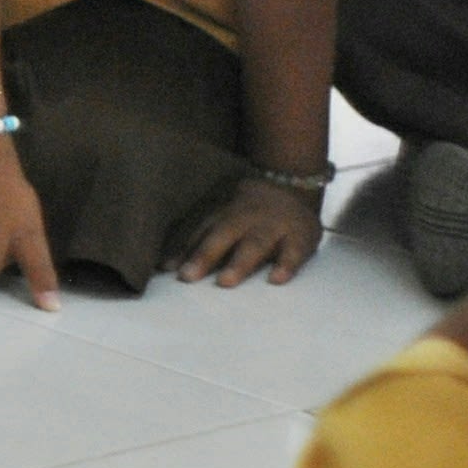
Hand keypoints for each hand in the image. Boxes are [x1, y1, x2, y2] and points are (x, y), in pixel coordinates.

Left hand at [178, 177, 322, 287]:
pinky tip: (276, 280)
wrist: (294, 186)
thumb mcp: (224, 220)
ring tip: (225, 281)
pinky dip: (287, 265)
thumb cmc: (249, 213)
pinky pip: (295, 251)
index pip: (202, 233)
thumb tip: (165, 267)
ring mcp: (275, 227)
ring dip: (240, 262)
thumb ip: (198, 242)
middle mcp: (247, 219)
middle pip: (224, 235)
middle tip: (188, 277)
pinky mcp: (302, 237)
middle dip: (205, 256)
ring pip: (256, 243)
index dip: (184, 251)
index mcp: (225, 215)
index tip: (167, 270)